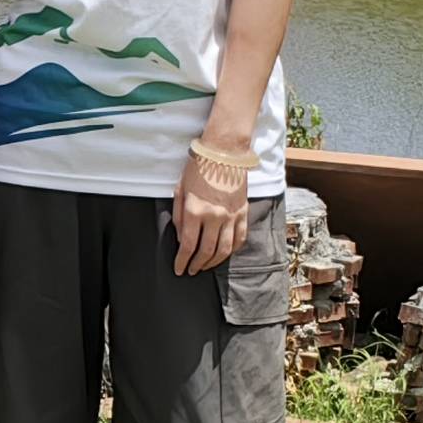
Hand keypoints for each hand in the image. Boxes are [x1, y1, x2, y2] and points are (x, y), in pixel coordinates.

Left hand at [172, 146, 257, 274]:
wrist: (224, 152)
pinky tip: (224, 254)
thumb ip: (179, 217)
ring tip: (205, 266)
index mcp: (195, 211)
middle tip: (191, 270)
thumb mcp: (180, 191)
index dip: (182, 261)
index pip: (188, 245)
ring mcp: (232, 216)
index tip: (179, 269)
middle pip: (206, 251)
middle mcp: (214, 216)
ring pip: (225, 249)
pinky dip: (232, 250)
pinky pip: (240, 238)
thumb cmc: (198, 169)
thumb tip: (182, 239)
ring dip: (214, 262)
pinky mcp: (243, 212)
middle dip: (197, 265)